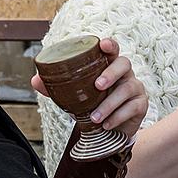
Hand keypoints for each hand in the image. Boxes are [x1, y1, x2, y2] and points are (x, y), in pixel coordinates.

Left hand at [32, 38, 147, 136]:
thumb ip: (56, 88)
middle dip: (111, 73)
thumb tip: (35, 80)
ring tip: (95, 117)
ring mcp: (135, 88)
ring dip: (109, 103)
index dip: (110, 45)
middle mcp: (125, 74)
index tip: (103, 44)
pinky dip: (117, 117)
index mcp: (109, 67)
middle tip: (98, 86)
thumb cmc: (92, 107)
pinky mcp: (141, 105)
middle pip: (125, 63)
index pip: (112, 50)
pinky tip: (106, 124)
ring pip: (127, 88)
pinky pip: (132, 107)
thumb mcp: (74, 98)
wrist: (108, 132)